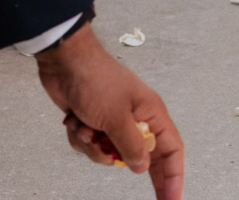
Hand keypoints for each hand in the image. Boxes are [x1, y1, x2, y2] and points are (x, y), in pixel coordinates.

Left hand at [35, 25, 183, 196]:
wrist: (64, 62)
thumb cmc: (96, 80)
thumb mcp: (116, 118)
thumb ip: (131, 146)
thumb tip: (141, 168)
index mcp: (151, 113)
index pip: (171, 150)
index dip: (174, 176)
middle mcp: (136, 119)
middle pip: (144, 157)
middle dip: (136, 171)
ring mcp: (114, 122)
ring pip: (110, 154)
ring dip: (94, 148)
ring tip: (87, 129)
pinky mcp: (94, 123)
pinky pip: (91, 147)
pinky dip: (81, 139)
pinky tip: (75, 122)